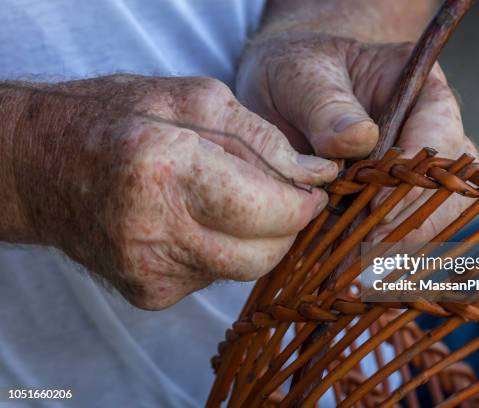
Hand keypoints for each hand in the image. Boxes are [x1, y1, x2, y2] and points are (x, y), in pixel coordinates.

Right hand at [5, 76, 336, 308]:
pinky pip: (213, 278)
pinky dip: (220, 250)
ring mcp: (149, 271)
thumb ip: (266, 140)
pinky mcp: (147, 295)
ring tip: (227, 202)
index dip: (303, 204)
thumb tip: (321, 177)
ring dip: (253, 238)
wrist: (41, 166)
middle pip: (264, 254)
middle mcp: (156, 231)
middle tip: (277, 196)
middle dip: (285, 226)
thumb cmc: (118, 118)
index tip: (312, 191)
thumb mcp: (195, 100)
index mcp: (168, 168)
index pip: (270, 211)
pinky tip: (193, 221)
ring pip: (243, 269)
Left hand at [237, 32, 478, 242]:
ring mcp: (418, 170)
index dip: (413, 176)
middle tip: (364, 251)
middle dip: (409, 222)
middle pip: (449, 186)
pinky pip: (407, 232)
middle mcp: (430, 132)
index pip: (440, 133)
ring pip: (435, 217)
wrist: (282, 95)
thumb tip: (359, 140)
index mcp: (421, 89)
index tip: (374, 207)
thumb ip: (327, 106)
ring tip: (355, 266)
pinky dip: (382, 253)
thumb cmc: (297, 75)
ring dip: (398, 245)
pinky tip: (353, 266)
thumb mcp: (302, 77)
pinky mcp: (396, 199)